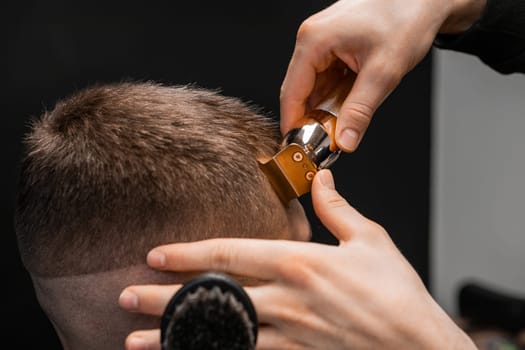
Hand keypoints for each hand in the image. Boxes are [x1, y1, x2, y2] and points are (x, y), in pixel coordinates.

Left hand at [120, 169, 475, 348]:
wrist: (420, 345)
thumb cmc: (398, 292)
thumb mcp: (370, 240)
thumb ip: (338, 209)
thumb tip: (323, 180)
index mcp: (301, 262)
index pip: (231, 253)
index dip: (189, 254)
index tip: (155, 255)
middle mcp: (288, 299)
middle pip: (213, 295)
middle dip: (164, 299)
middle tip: (125, 299)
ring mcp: (291, 333)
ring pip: (221, 333)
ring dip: (177, 337)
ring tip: (137, 342)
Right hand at [280, 0, 485, 151]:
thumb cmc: (406, 18)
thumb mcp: (383, 72)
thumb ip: (359, 112)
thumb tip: (344, 141)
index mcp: (314, 41)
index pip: (291, 92)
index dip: (293, 124)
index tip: (299, 148)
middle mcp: (312, 39)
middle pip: (300, 91)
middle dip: (311, 119)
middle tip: (325, 143)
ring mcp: (322, 41)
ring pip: (314, 87)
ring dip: (324, 109)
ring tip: (340, 127)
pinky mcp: (333, 45)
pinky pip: (326, 78)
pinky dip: (334, 96)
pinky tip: (347, 108)